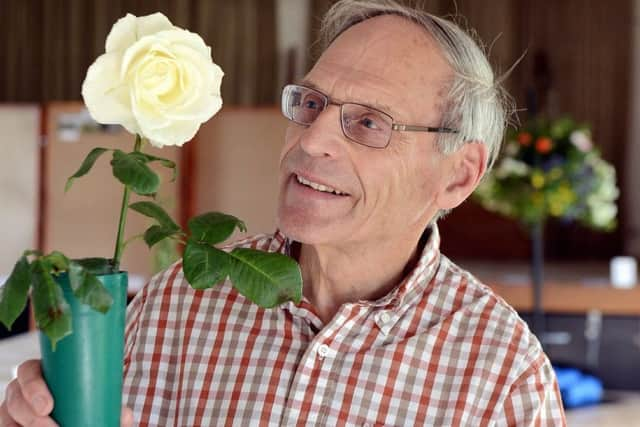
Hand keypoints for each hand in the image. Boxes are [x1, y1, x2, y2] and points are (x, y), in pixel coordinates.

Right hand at [0, 360, 133, 426]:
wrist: (78, 414)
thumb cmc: (86, 401)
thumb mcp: (95, 398)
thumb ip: (111, 406)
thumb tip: (125, 415)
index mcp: (42, 372)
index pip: (27, 371)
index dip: (33, 386)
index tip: (48, 406)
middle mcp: (22, 389)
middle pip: (14, 397)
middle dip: (29, 414)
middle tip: (50, 425)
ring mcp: (14, 408)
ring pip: (7, 416)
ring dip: (25, 425)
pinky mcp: (12, 422)